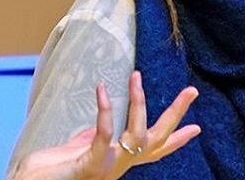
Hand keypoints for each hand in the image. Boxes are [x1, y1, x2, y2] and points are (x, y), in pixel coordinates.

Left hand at [11, 71, 200, 179]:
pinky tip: (103, 89)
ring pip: (139, 134)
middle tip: (192, 89)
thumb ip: (92, 138)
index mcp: (120, 162)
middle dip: (176, 114)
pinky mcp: (91, 166)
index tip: (197, 127)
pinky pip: (105, 134)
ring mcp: (108, 167)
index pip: (156, 150)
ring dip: (139, 102)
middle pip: (158, 140)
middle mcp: (120, 166)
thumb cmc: (46, 174)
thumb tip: (104, 123)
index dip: (178, 139)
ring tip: (136, 75)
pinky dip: (106, 110)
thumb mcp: (77, 150)